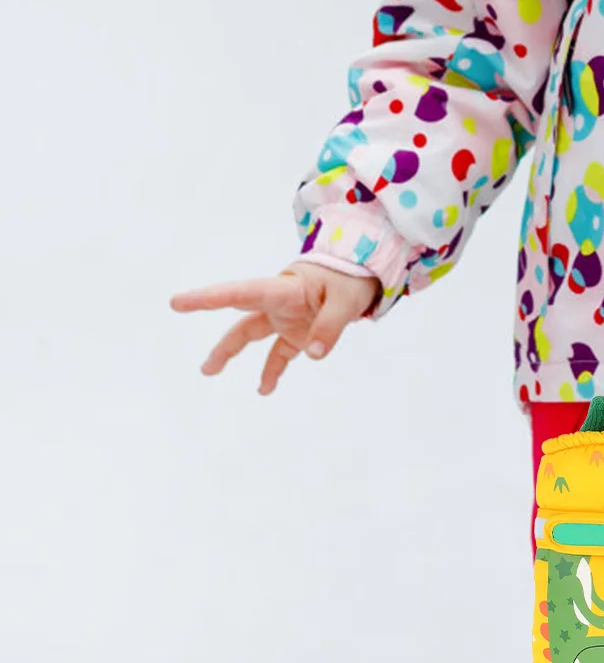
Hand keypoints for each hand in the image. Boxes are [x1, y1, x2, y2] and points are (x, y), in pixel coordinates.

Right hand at [170, 262, 380, 395]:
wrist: (366, 274)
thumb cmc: (353, 278)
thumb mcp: (347, 299)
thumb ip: (330, 326)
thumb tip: (312, 354)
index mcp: (286, 289)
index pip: (244, 293)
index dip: (212, 297)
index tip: (181, 301)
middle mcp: (279, 303)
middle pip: (240, 312)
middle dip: (208, 307)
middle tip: (176, 304)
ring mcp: (286, 318)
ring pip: (251, 334)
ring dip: (230, 352)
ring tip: (208, 371)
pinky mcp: (297, 332)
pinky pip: (278, 353)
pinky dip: (271, 371)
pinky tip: (265, 388)